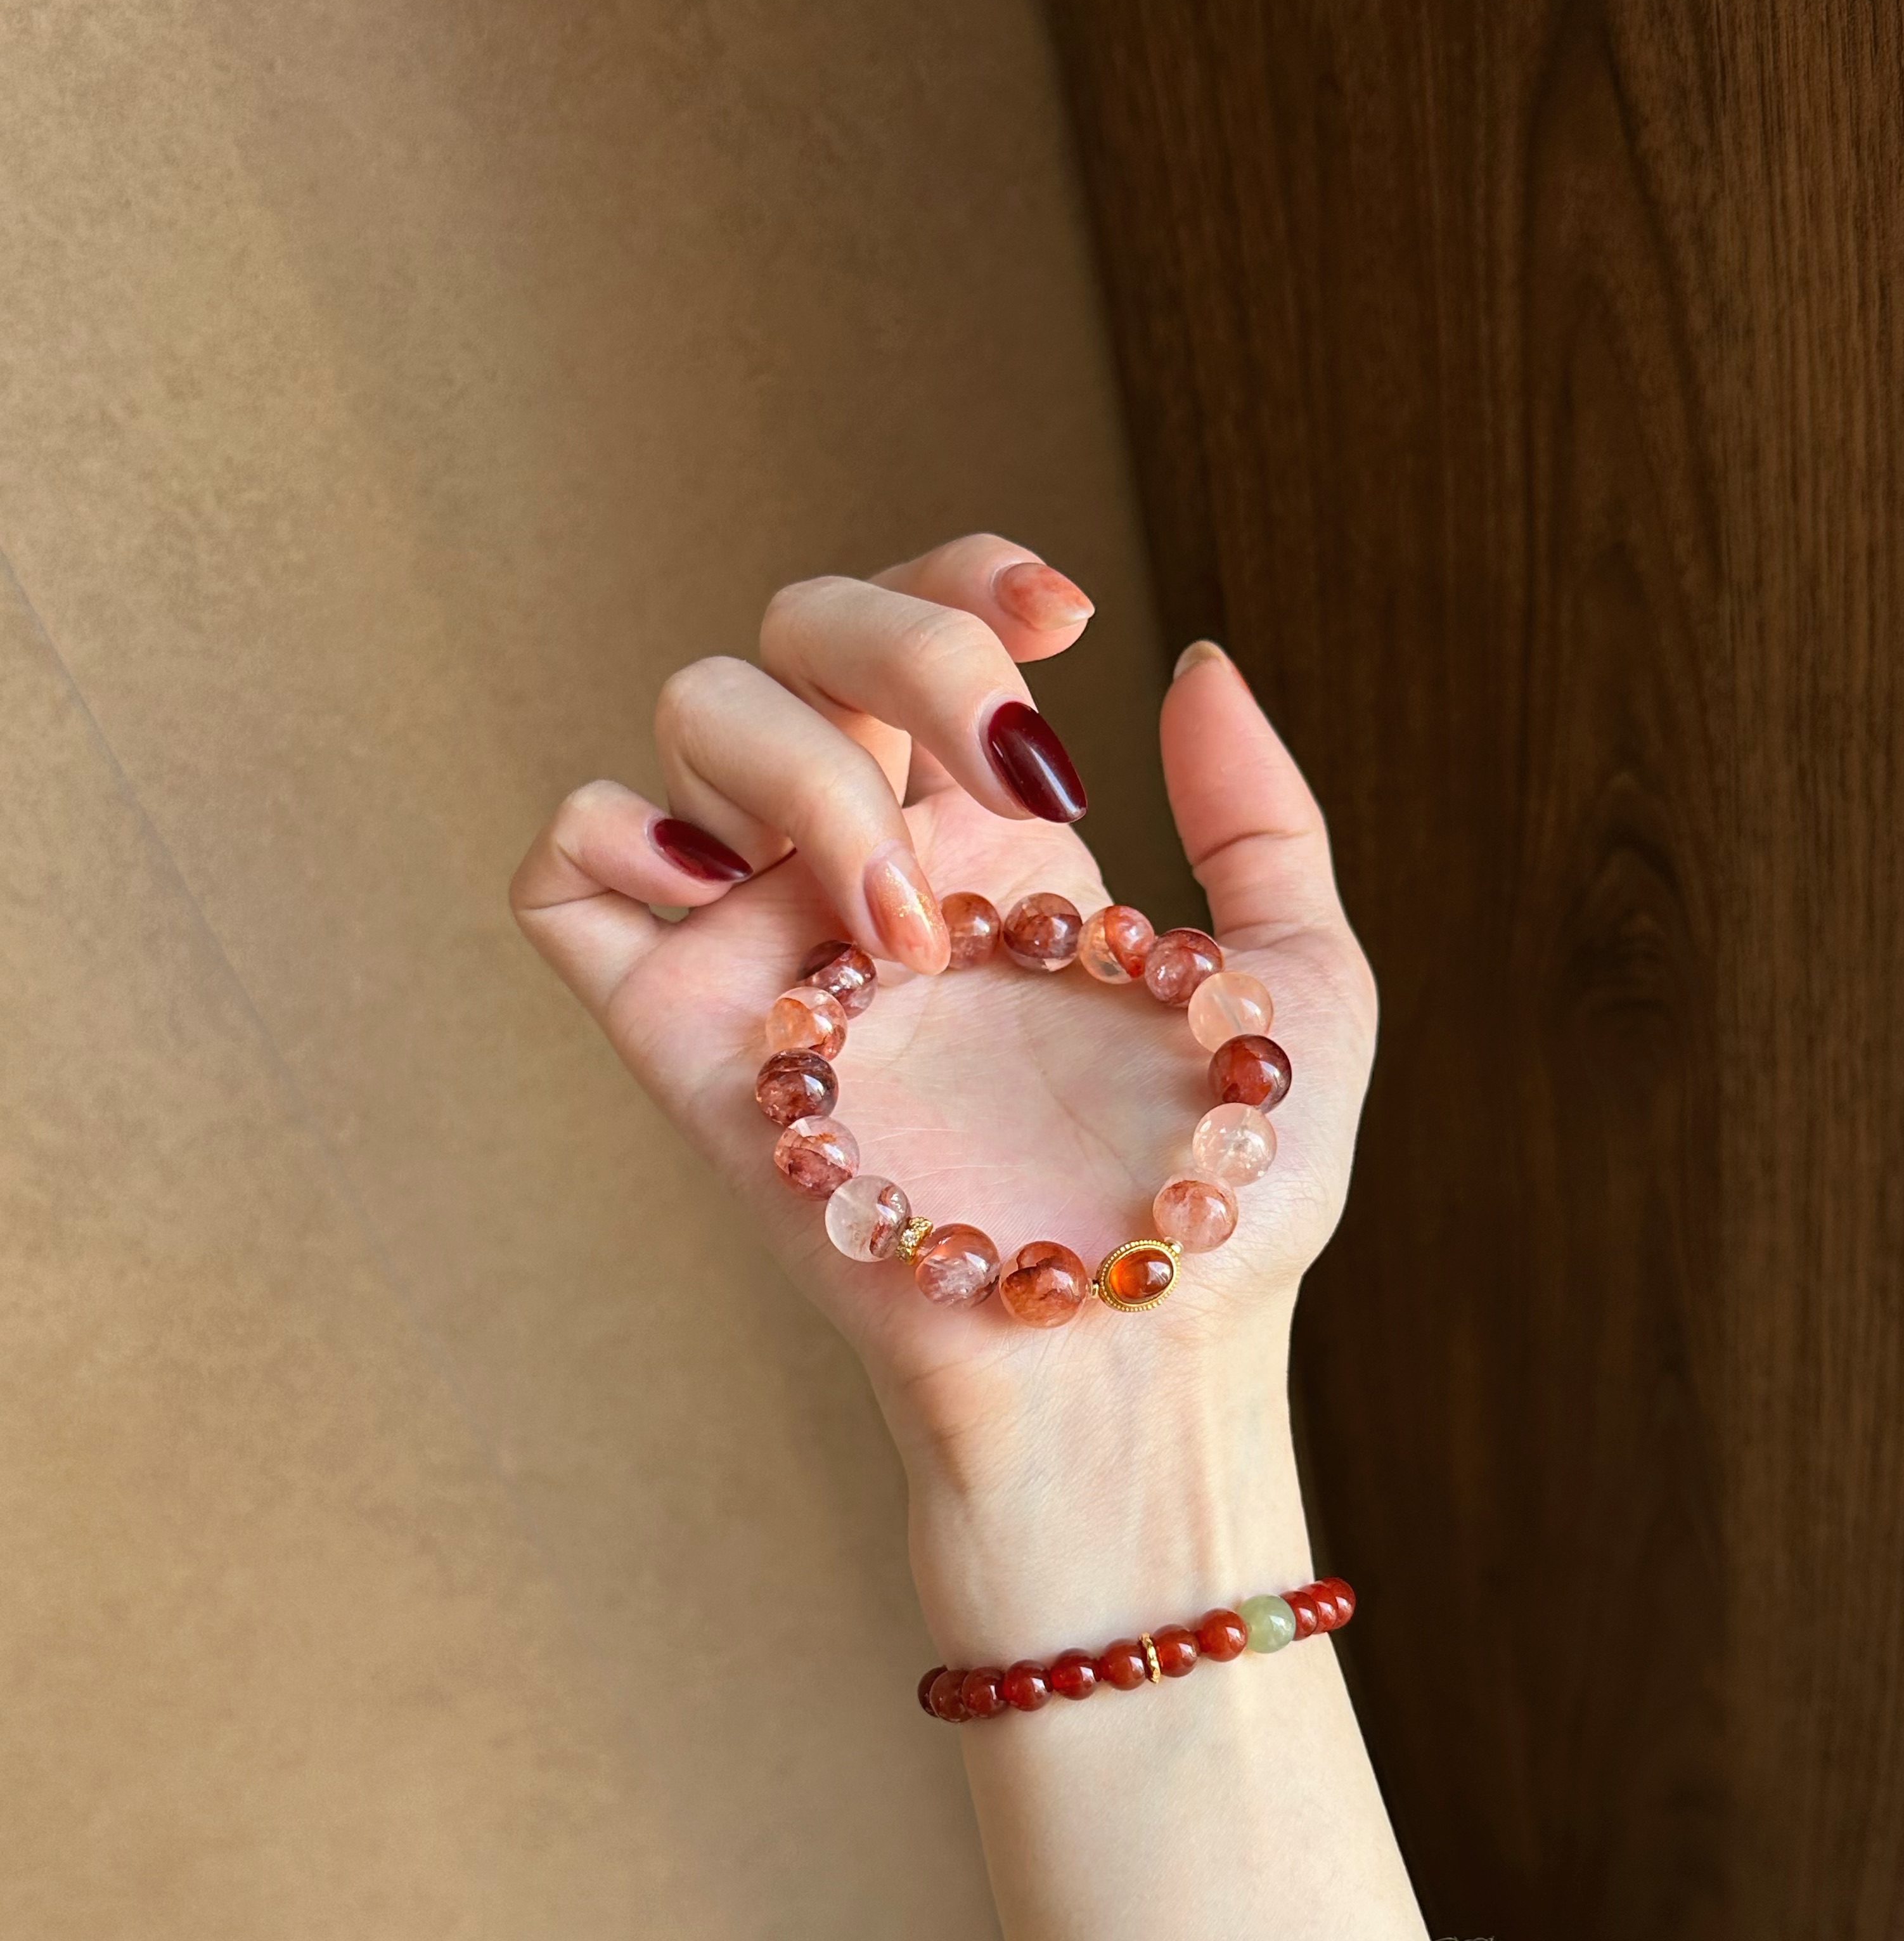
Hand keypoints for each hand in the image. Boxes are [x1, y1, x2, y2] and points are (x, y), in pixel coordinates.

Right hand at [512, 533, 1422, 1940]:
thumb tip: (1196, 659)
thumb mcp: (1305, 989)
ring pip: (689, 711)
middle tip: (1005, 775)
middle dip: (902, 642)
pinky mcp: (682, 1035)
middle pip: (798, 625)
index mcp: (994, 850)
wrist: (1127, 1365)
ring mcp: (766, 943)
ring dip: (807, 775)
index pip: (925, 624)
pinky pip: (561, 869)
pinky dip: (617, 842)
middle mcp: (867, 870)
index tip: (1063, 617)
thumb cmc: (1221, 1213)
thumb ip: (1265, 816)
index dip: (967, 575)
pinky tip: (756, 920)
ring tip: (911, 934)